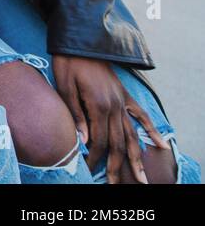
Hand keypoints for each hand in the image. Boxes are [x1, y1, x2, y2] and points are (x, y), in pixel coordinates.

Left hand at [53, 55, 167, 183]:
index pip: (99, 141)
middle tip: (115, 185)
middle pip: (119, 143)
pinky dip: (152, 130)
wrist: (81, 40)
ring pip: (132, 135)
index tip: (89, 170)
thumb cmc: (67, 62)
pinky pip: (141, 115)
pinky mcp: (124, 95)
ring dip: (136, 158)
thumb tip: (82, 141)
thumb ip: (75, 114)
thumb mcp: (64, 87)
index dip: (95, 157)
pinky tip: (162, 146)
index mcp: (99, 105)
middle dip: (117, 166)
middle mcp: (115, 106)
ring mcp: (123, 101)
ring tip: (141, 178)